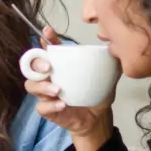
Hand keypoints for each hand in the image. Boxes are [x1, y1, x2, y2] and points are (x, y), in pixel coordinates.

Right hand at [25, 26, 113, 142]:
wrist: (98, 118)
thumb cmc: (96, 95)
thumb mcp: (105, 76)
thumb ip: (109, 62)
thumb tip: (118, 47)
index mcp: (60, 66)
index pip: (49, 49)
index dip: (46, 40)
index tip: (48, 32)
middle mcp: (49, 78)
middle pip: (32, 66)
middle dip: (37, 63)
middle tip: (48, 67)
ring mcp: (46, 94)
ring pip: (32, 86)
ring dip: (42, 86)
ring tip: (57, 90)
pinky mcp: (48, 110)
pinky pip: (41, 107)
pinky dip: (51, 106)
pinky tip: (62, 105)